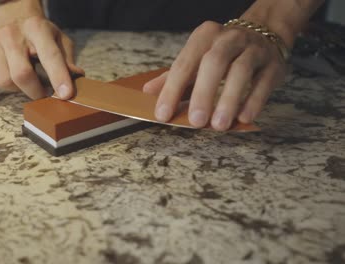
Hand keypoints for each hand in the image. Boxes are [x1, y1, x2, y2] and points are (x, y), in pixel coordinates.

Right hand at [0, 5, 83, 99]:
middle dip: (35, 92)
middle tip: (42, 94)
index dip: (59, 77)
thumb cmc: (41, 36)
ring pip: (5, 81)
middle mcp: (12, 32)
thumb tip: (76, 77)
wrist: (14, 19)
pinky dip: (3, 83)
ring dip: (18, 88)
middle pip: (22, 74)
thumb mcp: (59, 42)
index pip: (50, 56)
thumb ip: (67, 60)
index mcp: (38, 28)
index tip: (65, 95)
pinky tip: (10, 71)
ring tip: (25, 78)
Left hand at [143, 20, 286, 130]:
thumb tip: (147, 92)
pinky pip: (264, 82)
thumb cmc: (222, 54)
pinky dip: (254, 101)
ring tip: (219, 125)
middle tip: (196, 121)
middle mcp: (229, 39)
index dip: (171, 90)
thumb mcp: (195, 60)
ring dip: (229, 100)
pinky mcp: (273, 64)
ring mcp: (253, 49)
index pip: (184, 64)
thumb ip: (173, 76)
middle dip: (203, 94)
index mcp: (204, 37)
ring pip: (241, 71)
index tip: (163, 115)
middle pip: (214, 63)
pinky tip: (244, 118)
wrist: (263, 34)